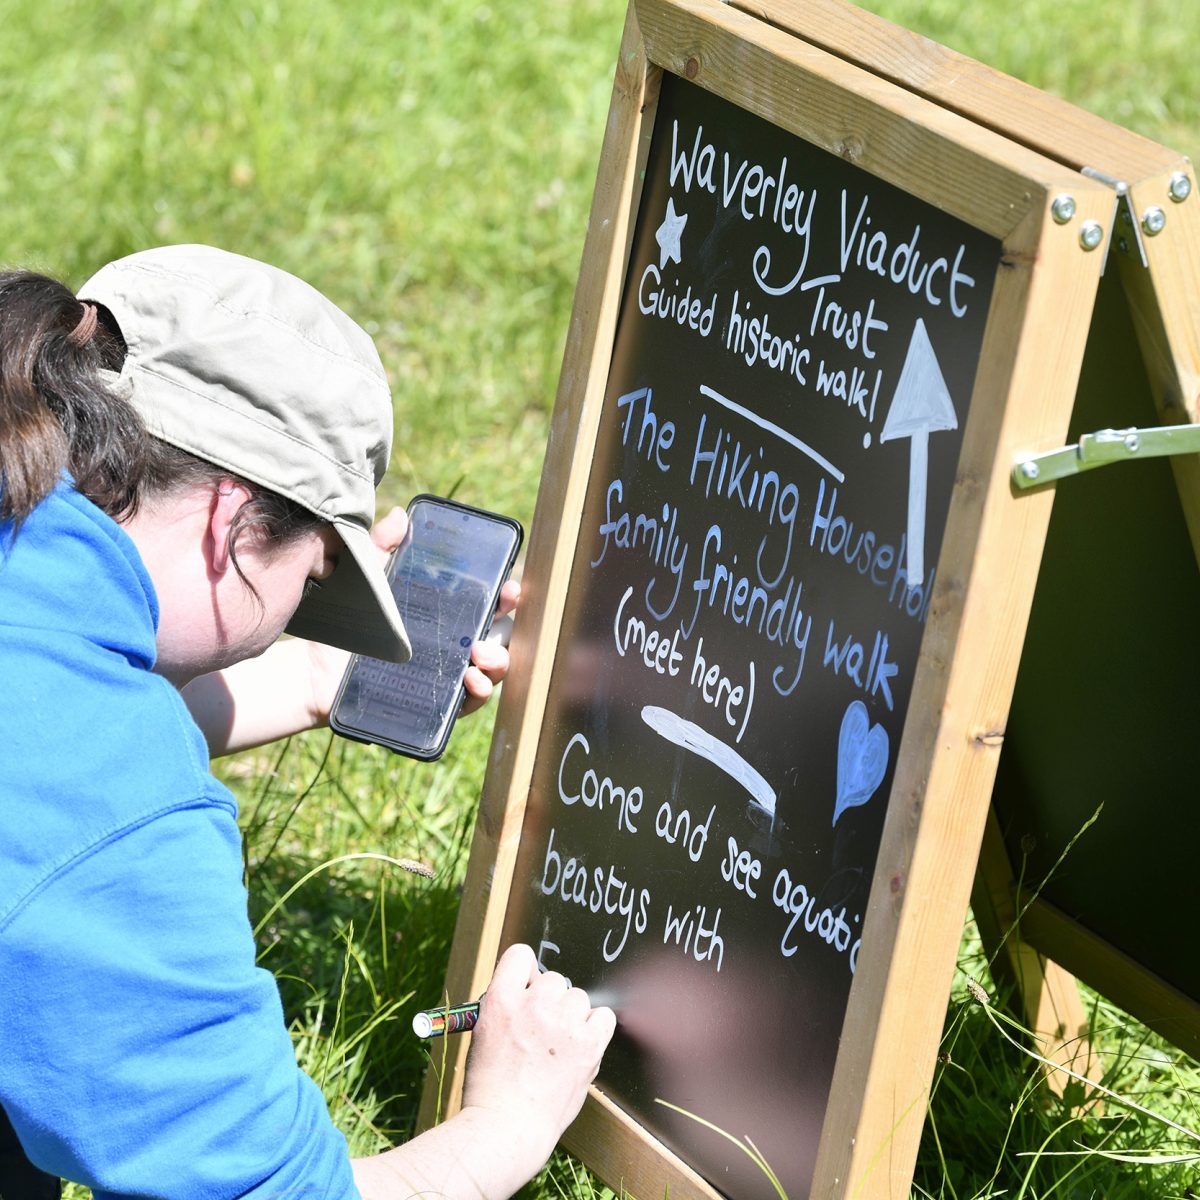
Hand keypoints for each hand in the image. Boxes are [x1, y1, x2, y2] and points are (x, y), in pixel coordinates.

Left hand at [303, 507, 518, 725]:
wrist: (314, 666)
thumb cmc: (347, 621)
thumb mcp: (367, 579)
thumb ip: (381, 546)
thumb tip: (400, 517)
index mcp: (443, 615)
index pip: (485, 605)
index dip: (504, 597)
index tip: (509, 588)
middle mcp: (450, 645)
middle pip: (495, 639)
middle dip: (506, 632)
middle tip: (492, 628)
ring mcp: (443, 675)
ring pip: (488, 671)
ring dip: (497, 663)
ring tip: (481, 656)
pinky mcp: (431, 703)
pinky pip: (465, 703)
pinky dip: (478, 694)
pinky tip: (472, 681)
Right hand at [461, 945, 615, 1162]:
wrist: (507, 1127)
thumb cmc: (490, 1086)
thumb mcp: (483, 1033)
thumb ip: (506, 1003)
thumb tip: (529, 985)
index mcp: (501, 999)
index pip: (521, 955)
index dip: (525, 972)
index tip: (527, 988)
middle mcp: (534, 1004)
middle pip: (554, 979)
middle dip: (548, 1000)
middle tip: (540, 1031)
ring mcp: (563, 1023)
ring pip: (578, 997)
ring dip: (571, 1016)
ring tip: (557, 1046)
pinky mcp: (588, 1043)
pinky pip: (604, 1016)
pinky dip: (595, 1027)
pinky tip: (580, 1045)